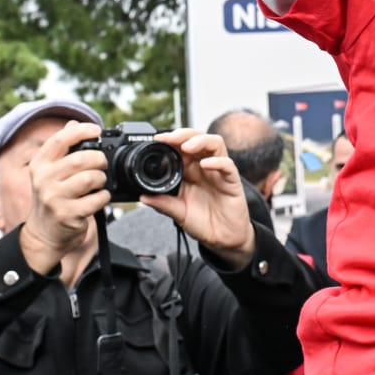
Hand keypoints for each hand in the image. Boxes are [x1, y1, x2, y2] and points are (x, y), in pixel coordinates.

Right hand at [17, 120, 110, 275]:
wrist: (43, 234)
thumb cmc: (52, 199)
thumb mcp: (50, 173)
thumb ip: (62, 149)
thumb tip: (73, 122)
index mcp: (39, 165)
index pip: (59, 140)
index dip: (81, 131)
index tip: (97, 130)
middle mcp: (43, 180)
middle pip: (81, 159)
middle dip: (99, 160)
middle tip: (102, 165)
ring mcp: (54, 198)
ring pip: (90, 178)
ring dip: (102, 179)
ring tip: (99, 183)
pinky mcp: (67, 215)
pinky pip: (96, 200)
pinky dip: (104, 197)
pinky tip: (99, 198)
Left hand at [138, 128, 255, 262]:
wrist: (222, 239)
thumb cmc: (203, 223)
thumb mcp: (178, 213)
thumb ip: (163, 204)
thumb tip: (143, 197)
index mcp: (190, 172)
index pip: (181, 147)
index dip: (170, 140)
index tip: (156, 140)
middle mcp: (205, 168)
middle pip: (198, 138)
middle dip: (183, 134)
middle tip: (169, 138)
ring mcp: (219, 173)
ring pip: (215, 144)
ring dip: (200, 140)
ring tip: (187, 146)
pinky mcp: (232, 182)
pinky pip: (227, 165)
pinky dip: (217, 162)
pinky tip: (206, 165)